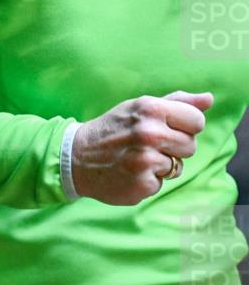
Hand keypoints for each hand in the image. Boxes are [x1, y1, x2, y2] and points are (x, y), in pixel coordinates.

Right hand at [72, 91, 213, 205]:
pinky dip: (147, 181)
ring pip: (177, 166)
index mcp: (151, 110)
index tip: (166, 130)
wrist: (75, 158)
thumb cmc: (112, 130)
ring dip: (161, 166)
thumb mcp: (139, 108)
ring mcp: (145, 161)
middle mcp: (149, 134)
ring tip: (136, 160)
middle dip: (174, 147)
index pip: (197, 120)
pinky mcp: (141, 184)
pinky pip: (161, 184)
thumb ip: (176, 102)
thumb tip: (209, 99)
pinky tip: (129, 174)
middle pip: (190, 145)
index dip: (185, 127)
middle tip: (147, 146)